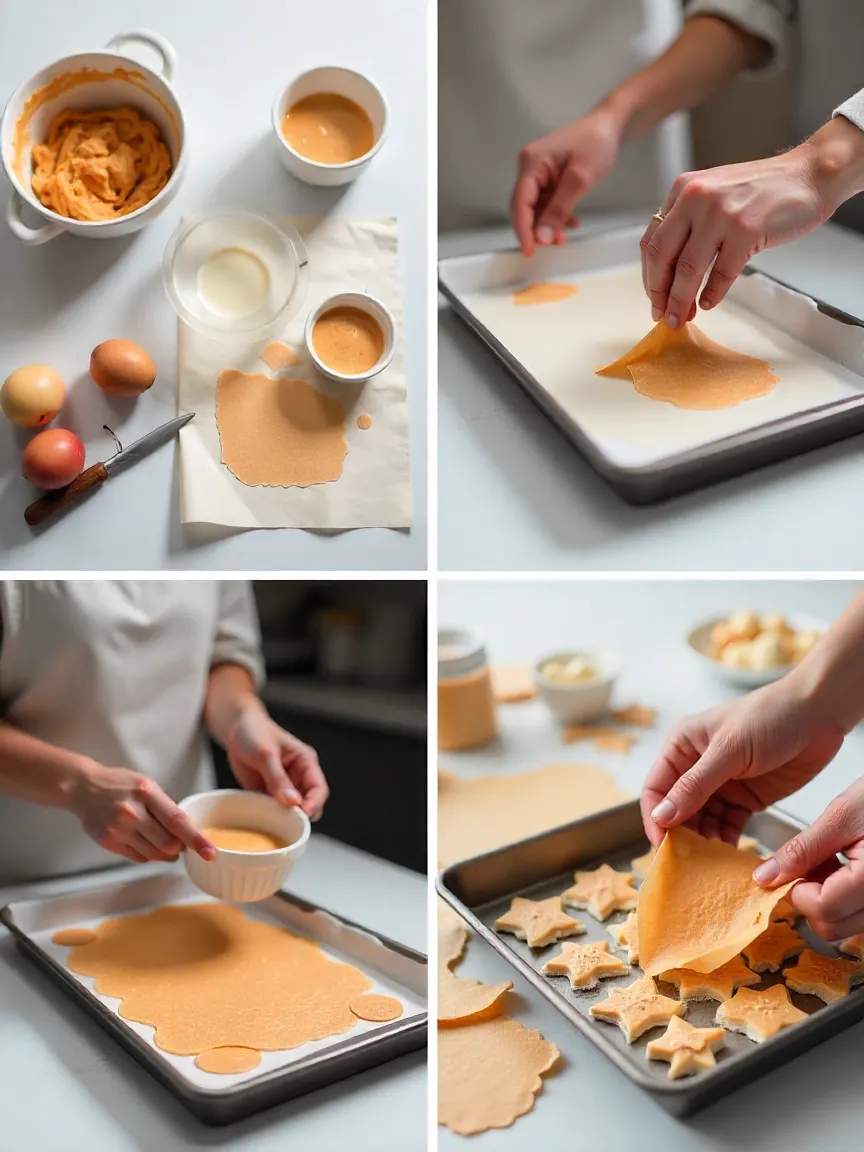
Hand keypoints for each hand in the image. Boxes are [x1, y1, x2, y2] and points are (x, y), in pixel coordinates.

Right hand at [68, 763, 215, 863]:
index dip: (196, 839)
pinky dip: (148, 854)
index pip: (177, 820)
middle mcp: (132, 812)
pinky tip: (144, 843)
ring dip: (165, 854)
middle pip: (167, 843)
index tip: (210, 852)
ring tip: (164, 844)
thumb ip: (165, 808)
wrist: (84, 788)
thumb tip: (186, 834)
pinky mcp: (109, 842)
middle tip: (180, 843)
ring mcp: (119, 829)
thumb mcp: (147, 787)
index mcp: (147, 793)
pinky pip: (138, 858)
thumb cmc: (120, 785)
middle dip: (179, 847)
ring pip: (154, 854)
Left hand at [226, 705, 328, 820]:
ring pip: (293, 810)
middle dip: (301, 815)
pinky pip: (276, 810)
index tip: (302, 816)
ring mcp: (285, 787)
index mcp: (306, 762)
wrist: (236, 730)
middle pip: (309, 803)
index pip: (319, 788)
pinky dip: (272, 817)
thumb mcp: (265, 754)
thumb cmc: (254, 733)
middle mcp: (299, 776)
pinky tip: (263, 818)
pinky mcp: (271, 793)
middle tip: (287, 824)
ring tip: (273, 821)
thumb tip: (292, 802)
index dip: (314, 804)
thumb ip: (278, 778)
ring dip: (285, 818)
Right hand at [511, 106, 623, 256]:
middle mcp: (530, 167)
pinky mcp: (549, 177)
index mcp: (532, 163)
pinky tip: (570, 222)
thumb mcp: (579, 179)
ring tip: (563, 237)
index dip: (523, 230)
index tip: (529, 252)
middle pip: (524, 207)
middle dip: (536, 229)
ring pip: (536, 208)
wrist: (610, 125)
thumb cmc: (597, 143)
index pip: (520, 202)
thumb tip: (541, 238)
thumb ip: (559, 209)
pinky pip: (547, 203)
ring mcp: (539, 173)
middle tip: (552, 245)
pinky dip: (556, 215)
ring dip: (547, 225)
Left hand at [640, 146, 828, 326]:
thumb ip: (689, 220)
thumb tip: (667, 271)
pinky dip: (712, 294)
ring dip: (681, 300)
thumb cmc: (763, 190)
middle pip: (662, 257)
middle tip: (662, 315)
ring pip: (688, 269)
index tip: (654, 298)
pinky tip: (708, 303)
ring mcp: (722, 213)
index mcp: (684, 189)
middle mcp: (696, 198)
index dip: (649, 276)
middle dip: (659, 293)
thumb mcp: (714, 193)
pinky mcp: (747, 230)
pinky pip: (720, 274)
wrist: (809, 174)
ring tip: (682, 317)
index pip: (651, 240)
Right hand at [641, 677, 844, 846]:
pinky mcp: (747, 798)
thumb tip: (661, 815)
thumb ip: (695, 785)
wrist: (820, 714)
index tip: (662, 847)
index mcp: (683, 746)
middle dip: (680, 835)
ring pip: (702, 821)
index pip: (656, 788)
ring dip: (703, 841)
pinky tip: (729, 857)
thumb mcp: (729, 750)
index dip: (655, 818)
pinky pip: (728, 825)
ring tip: (710, 865)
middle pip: (677, 809)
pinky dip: (726, 840)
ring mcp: (722, 784)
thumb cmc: (770, 716)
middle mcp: (697, 766)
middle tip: (687, 863)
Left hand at [753, 778, 863, 939]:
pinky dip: (841, 896)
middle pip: (831, 926)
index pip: (821, 909)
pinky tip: (843, 865)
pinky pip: (858, 914)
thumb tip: (766, 877)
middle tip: (808, 862)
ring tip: (830, 859)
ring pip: (843, 924)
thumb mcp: (840, 816)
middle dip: (808, 897)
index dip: (796, 889)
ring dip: (825, 898)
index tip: (790, 866)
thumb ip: (802, 850)